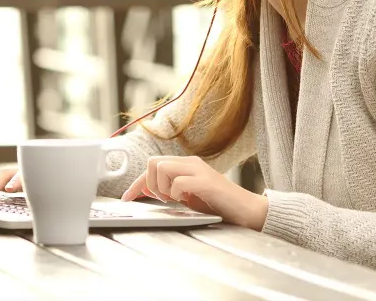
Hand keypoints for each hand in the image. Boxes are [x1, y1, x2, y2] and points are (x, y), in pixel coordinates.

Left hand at [120, 156, 268, 230]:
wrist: (249, 212)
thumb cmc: (219, 206)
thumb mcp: (188, 197)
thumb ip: (168, 190)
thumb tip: (145, 189)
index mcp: (186, 165)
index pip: (152, 167)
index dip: (136, 184)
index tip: (126, 198)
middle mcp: (191, 163)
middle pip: (153, 163)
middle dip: (150, 184)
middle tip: (164, 199)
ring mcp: (199, 170)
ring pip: (162, 168)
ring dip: (162, 188)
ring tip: (176, 200)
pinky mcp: (207, 182)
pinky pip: (178, 182)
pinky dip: (176, 193)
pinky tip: (187, 201)